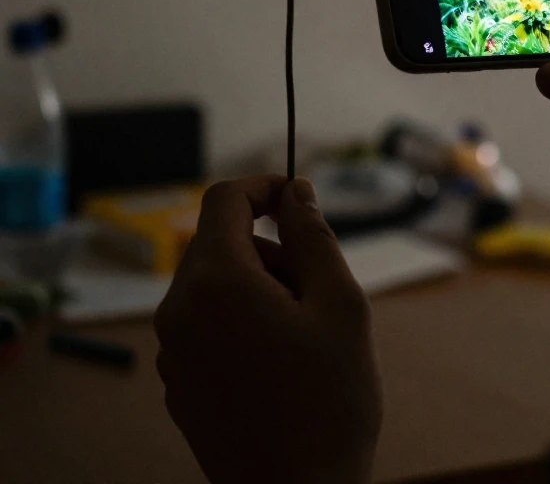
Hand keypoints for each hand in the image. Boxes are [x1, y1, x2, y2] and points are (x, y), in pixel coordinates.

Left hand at [155, 176, 381, 483]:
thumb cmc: (328, 401)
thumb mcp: (340, 303)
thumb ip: (313, 236)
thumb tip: (295, 191)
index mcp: (214, 283)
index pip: (224, 199)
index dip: (264, 186)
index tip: (299, 198)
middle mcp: (178, 312)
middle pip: (220, 242)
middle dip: (270, 246)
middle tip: (318, 285)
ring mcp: (172, 352)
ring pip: (215, 284)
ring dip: (259, 285)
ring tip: (305, 331)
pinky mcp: (178, 383)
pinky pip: (206, 324)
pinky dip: (242, 319)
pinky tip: (281, 362)